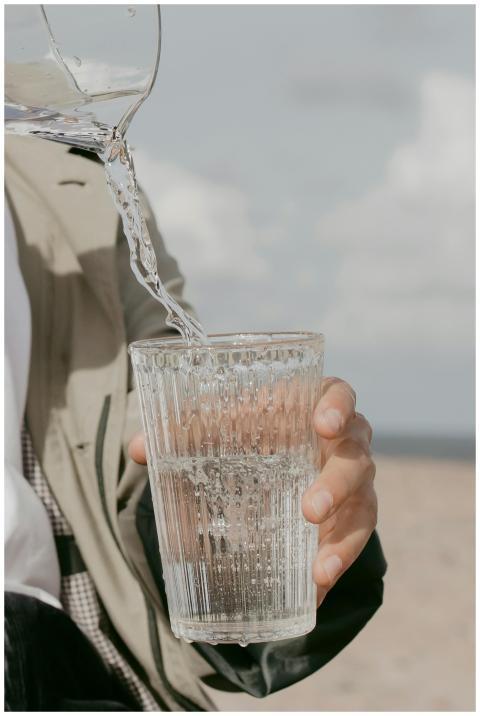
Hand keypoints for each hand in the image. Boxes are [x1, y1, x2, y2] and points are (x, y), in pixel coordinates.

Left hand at [128, 376, 376, 608]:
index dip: (338, 406)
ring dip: (344, 539)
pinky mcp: (350, 519)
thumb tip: (136, 449)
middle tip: (310, 510)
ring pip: (363, 506)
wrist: (277, 456)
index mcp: (314, 406)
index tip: (323, 424)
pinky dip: (336, 567)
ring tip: (319, 570)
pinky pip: (353, 544)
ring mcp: (352, 483)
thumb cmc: (253, 429)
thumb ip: (185, 431)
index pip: (339, 394)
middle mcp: (344, 443)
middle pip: (355, 457)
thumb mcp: (225, 426)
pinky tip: (315, 593)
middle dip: (337, 483)